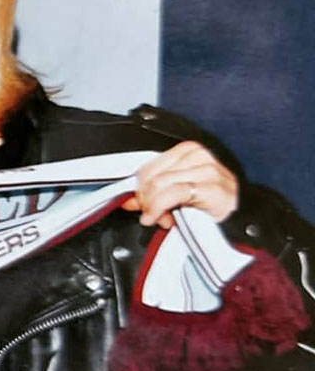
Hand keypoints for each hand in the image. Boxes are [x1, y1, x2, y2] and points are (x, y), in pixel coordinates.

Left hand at [121, 140, 237, 227]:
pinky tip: (159, 219)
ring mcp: (206, 169)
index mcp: (188, 151)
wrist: (242, 217)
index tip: (139, 205)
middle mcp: (198, 155)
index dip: (139, 189)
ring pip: (159, 184)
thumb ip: (153, 193)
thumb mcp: (177, 194)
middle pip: (151, 175)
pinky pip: (172, 194)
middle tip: (150, 215)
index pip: (148, 167)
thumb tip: (128, 200)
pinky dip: (159, 208)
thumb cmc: (211, 204)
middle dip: (145, 199)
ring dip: (152, 206)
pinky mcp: (211, 186)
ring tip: (159, 218)